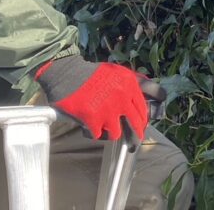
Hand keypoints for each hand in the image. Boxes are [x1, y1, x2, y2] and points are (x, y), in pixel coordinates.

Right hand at [35, 57, 165, 139]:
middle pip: (136, 124)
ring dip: (111, 133)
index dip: (143, 119)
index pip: (143, 107)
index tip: (142, 125)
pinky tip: (91, 127)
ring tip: (106, 129)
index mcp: (130, 85)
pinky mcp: (94, 120)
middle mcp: (122, 99)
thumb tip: (145, 97)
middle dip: (136, 134)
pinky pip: (98, 135)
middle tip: (134, 141)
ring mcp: (108, 111)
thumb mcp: (117, 72)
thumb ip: (131, 84)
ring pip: (116, 133)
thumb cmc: (92, 73)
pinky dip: (94, 132)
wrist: (68, 74)